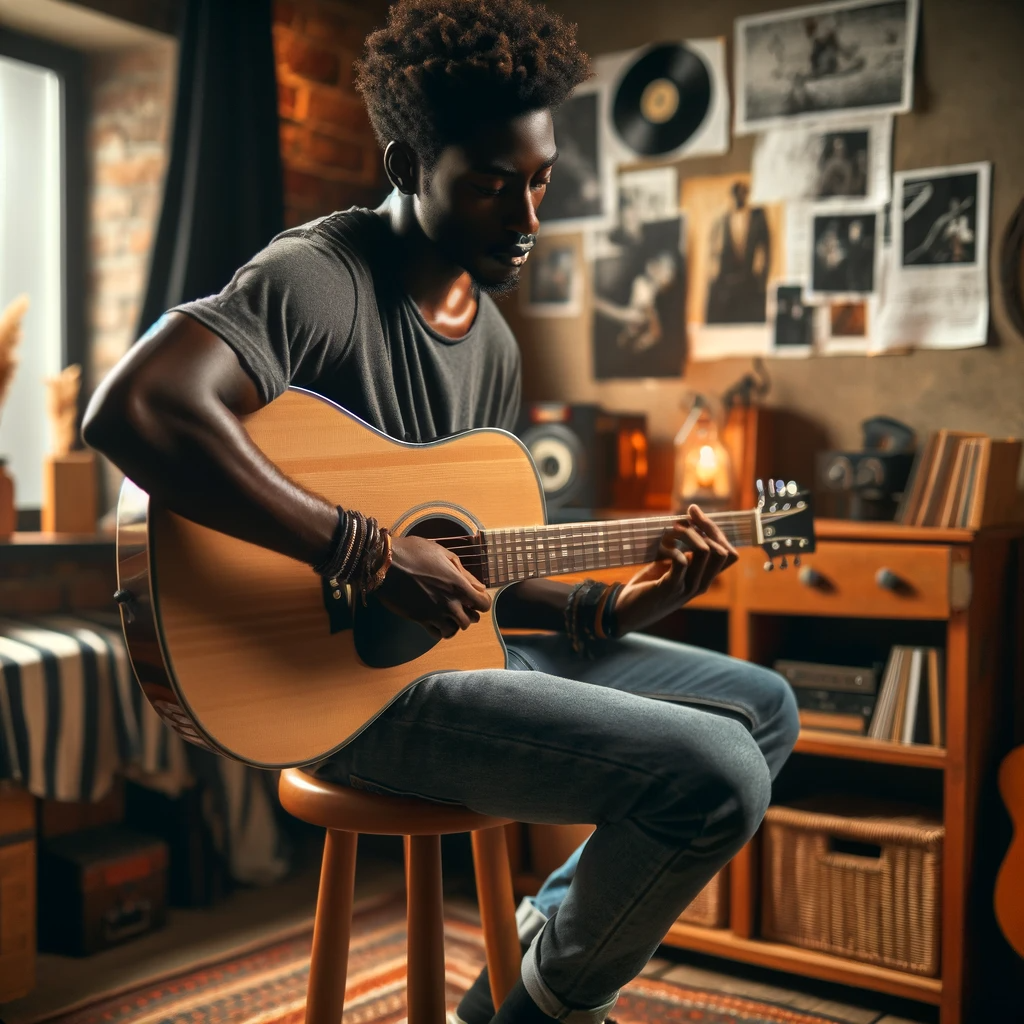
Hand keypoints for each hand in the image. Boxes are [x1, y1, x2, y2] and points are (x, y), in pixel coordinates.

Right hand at [377, 535, 491, 639]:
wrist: (385, 564)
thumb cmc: (414, 552)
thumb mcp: (444, 554)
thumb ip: (463, 572)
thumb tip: (478, 586)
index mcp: (458, 585)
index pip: (483, 604)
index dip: (482, 601)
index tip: (475, 596)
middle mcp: (449, 603)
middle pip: (470, 620)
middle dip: (468, 612)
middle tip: (461, 604)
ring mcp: (434, 614)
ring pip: (454, 630)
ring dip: (454, 623)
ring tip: (448, 614)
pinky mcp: (420, 620)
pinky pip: (437, 635)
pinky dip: (440, 630)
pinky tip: (436, 620)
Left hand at [613, 504, 737, 636]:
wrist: (625, 612)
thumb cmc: (646, 587)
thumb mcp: (668, 567)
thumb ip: (681, 551)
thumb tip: (686, 522)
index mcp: (703, 579)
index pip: (730, 554)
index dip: (717, 531)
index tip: (695, 513)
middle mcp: (701, 584)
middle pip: (723, 550)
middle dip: (707, 526)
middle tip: (688, 514)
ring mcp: (687, 588)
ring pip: (706, 551)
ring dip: (688, 533)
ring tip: (671, 529)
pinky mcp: (670, 588)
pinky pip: (681, 560)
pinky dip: (672, 547)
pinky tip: (660, 547)